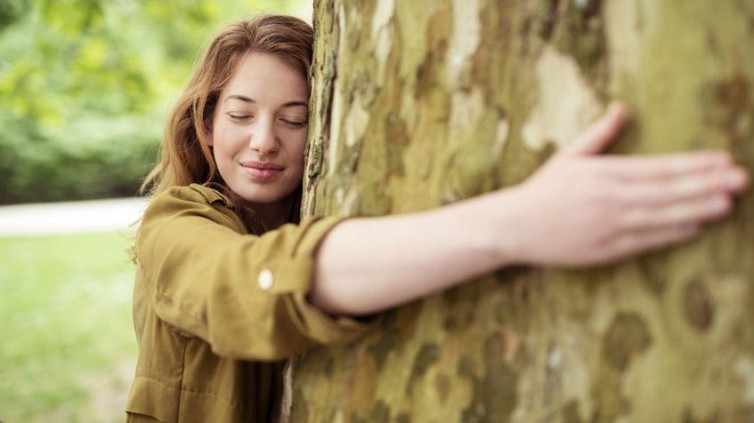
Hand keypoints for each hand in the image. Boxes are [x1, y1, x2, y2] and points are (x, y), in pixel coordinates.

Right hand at [502, 103, 749, 266]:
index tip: (721, 159)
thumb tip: (622, 107)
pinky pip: (644, 241)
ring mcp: (608, 226)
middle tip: (740, 179)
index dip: (692, 164)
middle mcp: (609, 199)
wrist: (513, 227)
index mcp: (603, 173)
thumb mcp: (569, 156)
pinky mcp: (604, 250)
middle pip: (666, 191)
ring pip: (661, 216)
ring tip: (726, 203)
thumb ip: (600, 134)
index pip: (657, 167)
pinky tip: (693, 227)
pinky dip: (670, 234)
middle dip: (706, 184)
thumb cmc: (542, 189)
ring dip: (696, 209)